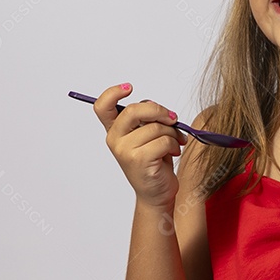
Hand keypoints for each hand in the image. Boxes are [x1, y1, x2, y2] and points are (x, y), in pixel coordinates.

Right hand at [94, 83, 187, 208]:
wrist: (157, 193)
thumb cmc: (155, 161)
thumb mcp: (148, 135)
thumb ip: (147, 118)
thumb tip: (158, 109)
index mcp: (115, 130)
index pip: (103, 106)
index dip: (113, 93)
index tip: (129, 87)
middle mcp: (115, 139)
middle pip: (134, 110)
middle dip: (159, 110)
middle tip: (172, 118)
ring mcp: (125, 151)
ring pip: (155, 127)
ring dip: (173, 133)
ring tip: (176, 142)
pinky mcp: (138, 160)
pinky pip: (163, 141)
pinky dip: (174, 144)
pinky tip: (174, 151)